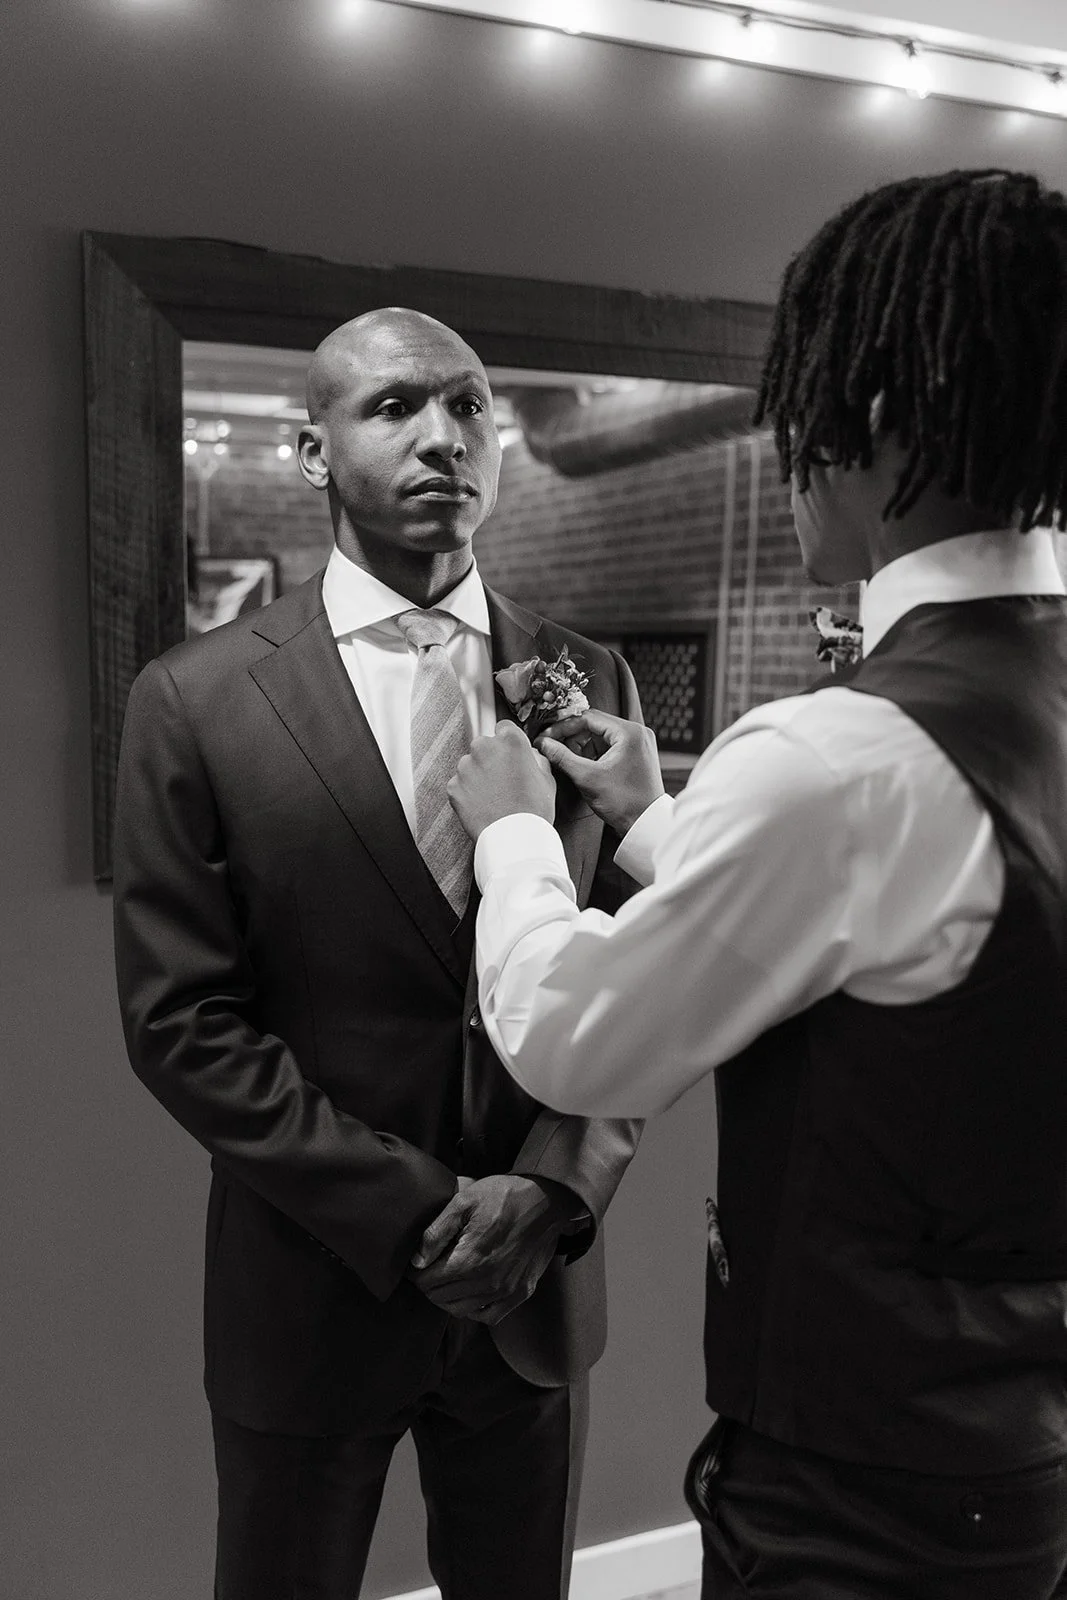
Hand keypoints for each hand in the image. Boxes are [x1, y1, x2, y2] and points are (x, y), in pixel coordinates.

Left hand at [405, 1174, 570, 1323]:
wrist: (546, 1200)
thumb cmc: (503, 1195)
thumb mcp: (464, 1201)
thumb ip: (436, 1232)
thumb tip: (417, 1260)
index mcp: (469, 1259)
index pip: (427, 1282)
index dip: (416, 1272)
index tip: (417, 1261)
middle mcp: (487, 1282)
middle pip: (440, 1298)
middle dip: (429, 1284)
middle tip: (430, 1267)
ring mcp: (506, 1291)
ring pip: (460, 1311)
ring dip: (447, 1298)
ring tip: (447, 1279)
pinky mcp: (520, 1293)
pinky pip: (489, 1316)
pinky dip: (474, 1310)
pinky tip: (471, 1293)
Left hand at [447, 720, 555, 841]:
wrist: (514, 838)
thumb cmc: (533, 811)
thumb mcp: (547, 779)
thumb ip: (535, 759)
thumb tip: (528, 756)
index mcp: (510, 741)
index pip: (504, 728)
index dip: (508, 743)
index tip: (509, 754)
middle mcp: (485, 747)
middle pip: (484, 745)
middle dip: (491, 759)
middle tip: (503, 780)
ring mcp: (466, 767)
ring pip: (470, 765)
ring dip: (478, 776)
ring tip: (494, 797)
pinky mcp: (454, 786)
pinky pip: (460, 784)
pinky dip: (468, 793)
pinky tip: (482, 805)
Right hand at [537, 709, 664, 836]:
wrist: (646, 825)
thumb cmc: (624, 803)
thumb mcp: (587, 778)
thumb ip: (562, 757)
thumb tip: (544, 743)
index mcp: (629, 732)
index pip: (588, 718)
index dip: (563, 727)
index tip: (547, 736)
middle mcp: (637, 733)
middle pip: (595, 725)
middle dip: (572, 737)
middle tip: (554, 748)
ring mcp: (638, 744)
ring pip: (601, 736)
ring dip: (582, 746)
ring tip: (568, 760)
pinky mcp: (636, 755)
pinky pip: (610, 747)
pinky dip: (594, 754)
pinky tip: (582, 766)